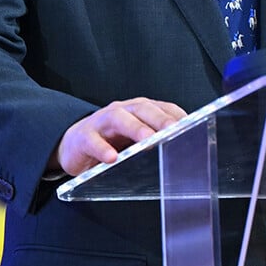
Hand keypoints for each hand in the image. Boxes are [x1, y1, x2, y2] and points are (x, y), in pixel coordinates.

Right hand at [56, 98, 186, 176]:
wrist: (74, 145)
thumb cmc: (111, 141)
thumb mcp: (136, 139)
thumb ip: (157, 141)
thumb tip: (184, 153)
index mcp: (140, 111)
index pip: (163, 108)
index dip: (177, 116)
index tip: (192, 126)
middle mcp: (123, 111)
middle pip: (143, 109)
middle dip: (160, 119)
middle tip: (172, 131)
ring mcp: (102, 121)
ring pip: (119, 119)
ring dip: (135, 128)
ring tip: (147, 140)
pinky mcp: (83, 137)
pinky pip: (93, 140)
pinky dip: (102, 148)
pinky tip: (111, 158)